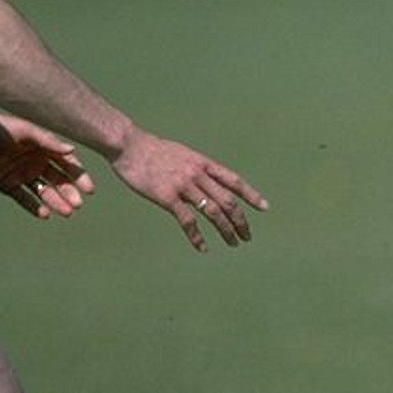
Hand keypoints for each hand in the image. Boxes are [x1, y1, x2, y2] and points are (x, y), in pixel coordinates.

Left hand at [0, 109, 94, 219]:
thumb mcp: (25, 131)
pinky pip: (25, 199)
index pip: (67, 164)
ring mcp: (22, 174)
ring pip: (44, 192)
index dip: (79, 176)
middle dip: (69, 193)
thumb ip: (48, 141)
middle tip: (77, 204)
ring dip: (56, 202)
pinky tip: (45, 214)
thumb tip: (72, 150)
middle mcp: (36, 162)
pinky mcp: (7, 184)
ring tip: (66, 212)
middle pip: (58, 181)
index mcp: (43, 148)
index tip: (89, 189)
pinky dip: (34, 207)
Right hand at [109, 130, 267, 250]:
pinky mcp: (167, 197)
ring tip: (233, 243)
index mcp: (203, 163)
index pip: (234, 181)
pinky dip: (197, 237)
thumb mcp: (183, 155)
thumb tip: (209, 183)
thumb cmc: (153, 151)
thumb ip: (198, 169)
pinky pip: (187, 221)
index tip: (264, 208)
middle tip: (247, 236)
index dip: (251, 195)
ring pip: (212, 212)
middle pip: (227, 201)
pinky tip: (203, 247)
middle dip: (240, 221)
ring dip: (226, 230)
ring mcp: (183, 185)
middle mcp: (197, 174)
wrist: (128, 145)